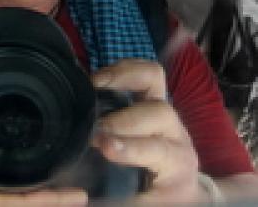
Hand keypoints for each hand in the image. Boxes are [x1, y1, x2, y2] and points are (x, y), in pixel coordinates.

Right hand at [91, 59, 203, 203]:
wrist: (177, 186)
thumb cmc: (157, 196)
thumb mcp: (143, 203)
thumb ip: (118, 197)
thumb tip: (84, 194)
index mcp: (177, 163)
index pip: (159, 149)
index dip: (131, 146)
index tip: (104, 145)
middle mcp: (174, 131)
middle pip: (160, 111)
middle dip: (124, 118)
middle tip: (94, 126)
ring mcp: (162, 107)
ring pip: (154, 77)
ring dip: (123, 77)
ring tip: (94, 84)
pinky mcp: (150, 95)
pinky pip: (143, 71)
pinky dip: (120, 69)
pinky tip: (98, 78)